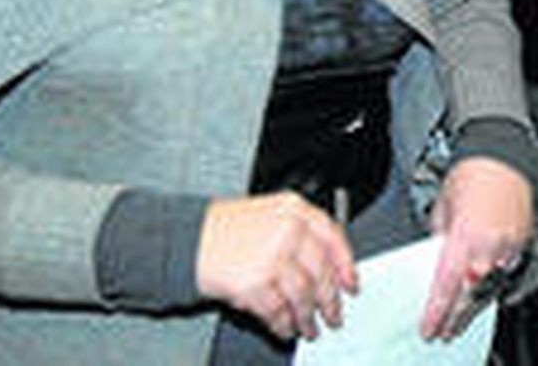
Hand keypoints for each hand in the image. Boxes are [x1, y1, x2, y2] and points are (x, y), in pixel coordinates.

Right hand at [196, 192, 356, 341]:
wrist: (186, 239)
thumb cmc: (226, 230)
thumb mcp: (270, 216)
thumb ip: (301, 235)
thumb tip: (329, 271)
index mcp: (295, 209)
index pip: (334, 238)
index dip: (346, 266)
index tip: (351, 285)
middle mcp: (288, 230)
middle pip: (321, 272)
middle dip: (330, 300)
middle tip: (334, 316)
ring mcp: (272, 256)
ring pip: (303, 296)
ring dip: (307, 318)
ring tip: (309, 328)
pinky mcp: (254, 283)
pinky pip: (278, 311)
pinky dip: (283, 324)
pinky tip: (284, 329)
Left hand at [419, 157, 534, 339]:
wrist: (502, 155)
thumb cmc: (471, 174)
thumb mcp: (443, 208)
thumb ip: (441, 239)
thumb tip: (438, 256)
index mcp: (464, 238)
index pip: (447, 286)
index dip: (437, 312)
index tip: (430, 327)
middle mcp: (489, 246)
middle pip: (471, 295)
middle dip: (456, 317)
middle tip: (445, 331)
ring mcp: (509, 246)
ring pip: (491, 287)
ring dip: (475, 304)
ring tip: (462, 317)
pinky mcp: (522, 241)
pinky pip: (506, 270)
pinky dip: (494, 281)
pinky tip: (484, 289)